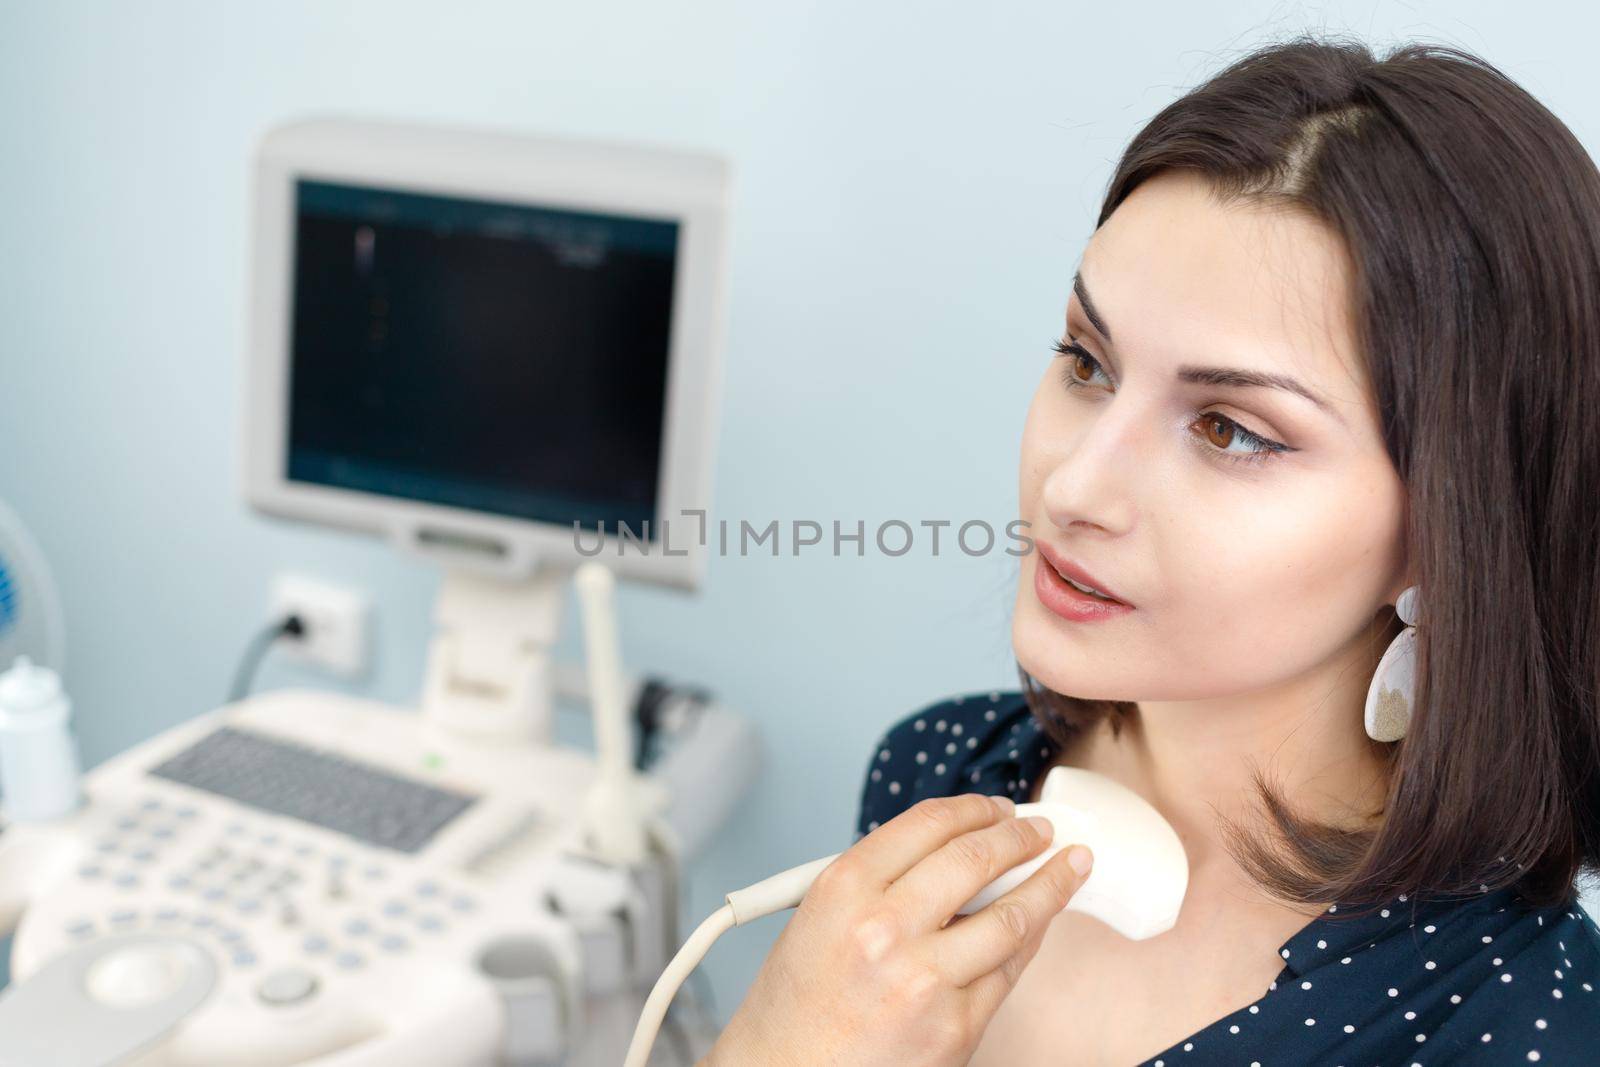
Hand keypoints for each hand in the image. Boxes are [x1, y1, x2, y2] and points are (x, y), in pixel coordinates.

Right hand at [704, 793, 1092, 1066]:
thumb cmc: (794, 1006)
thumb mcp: (815, 917)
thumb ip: (877, 881)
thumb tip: (948, 853)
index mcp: (844, 890)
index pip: (928, 824)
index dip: (974, 808)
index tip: (996, 807)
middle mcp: (884, 928)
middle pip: (975, 859)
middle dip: (1021, 836)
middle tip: (1041, 830)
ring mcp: (924, 980)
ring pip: (1011, 917)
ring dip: (1051, 884)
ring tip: (1071, 866)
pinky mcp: (955, 1027)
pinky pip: (1008, 972)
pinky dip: (1029, 942)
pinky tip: (1041, 926)